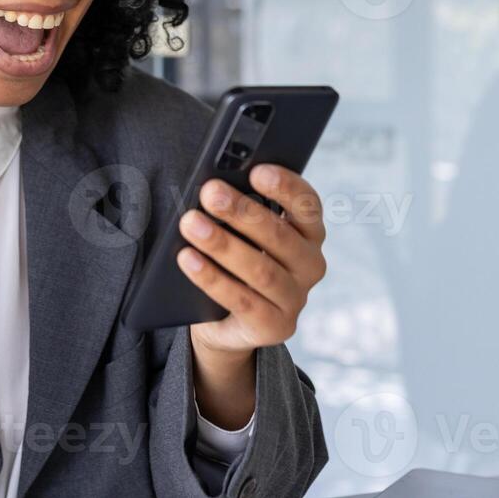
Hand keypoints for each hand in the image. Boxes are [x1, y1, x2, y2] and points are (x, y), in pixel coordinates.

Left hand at [179, 164, 326, 428]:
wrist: (227, 322)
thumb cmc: (236, 261)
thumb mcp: (242, 233)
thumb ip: (240, 211)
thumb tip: (215, 185)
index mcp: (309, 233)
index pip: (307, 204)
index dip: (285, 186)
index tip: (256, 171)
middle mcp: (311, 265)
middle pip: (279, 235)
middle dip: (242, 211)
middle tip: (210, 191)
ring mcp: (296, 299)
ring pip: (260, 269)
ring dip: (222, 243)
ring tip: (191, 223)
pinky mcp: (276, 326)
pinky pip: (241, 300)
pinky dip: (212, 278)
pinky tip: (188, 259)